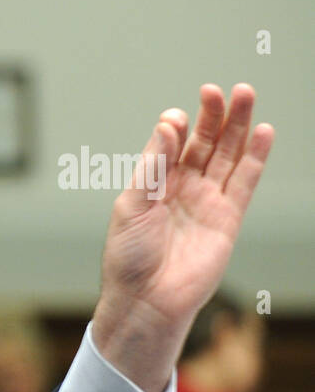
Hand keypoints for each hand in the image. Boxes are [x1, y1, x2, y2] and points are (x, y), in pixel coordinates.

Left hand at [92, 83, 273, 391]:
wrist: (146, 300)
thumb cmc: (128, 258)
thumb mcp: (132, 204)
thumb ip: (153, 165)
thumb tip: (167, 124)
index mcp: (152, 184)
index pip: (169, 143)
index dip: (175, 126)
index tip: (177, 117)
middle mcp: (181, 189)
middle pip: (203, 143)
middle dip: (213, 116)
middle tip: (221, 91)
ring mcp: (206, 201)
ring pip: (227, 156)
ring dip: (237, 127)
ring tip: (246, 95)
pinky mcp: (228, 218)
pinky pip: (244, 181)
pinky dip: (255, 156)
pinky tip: (262, 131)